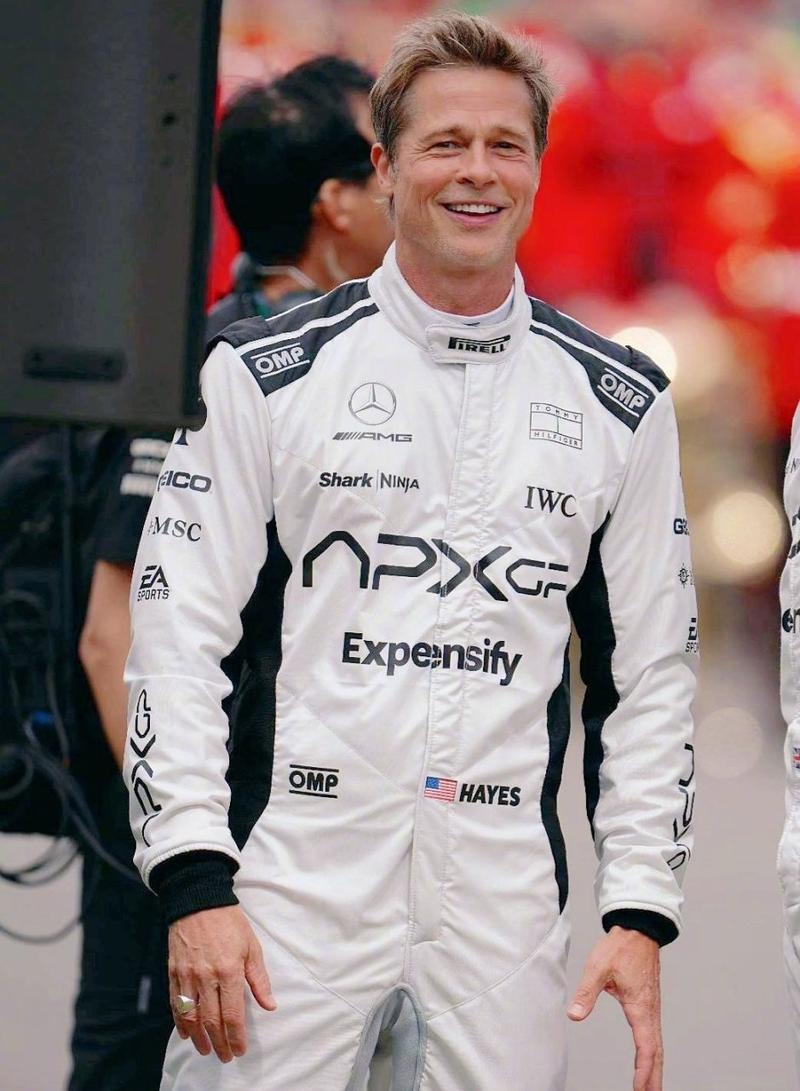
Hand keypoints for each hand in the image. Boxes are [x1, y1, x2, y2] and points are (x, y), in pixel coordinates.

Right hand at [168, 904, 276, 1061]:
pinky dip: (181, 1021)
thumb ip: (259, 980)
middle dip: (219, 1043)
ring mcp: (187, 976)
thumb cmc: (229, 923)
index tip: (239, 1050)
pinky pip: (176, 1004)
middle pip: (211, 1021)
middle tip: (225, 1056)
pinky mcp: (174, 972)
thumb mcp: (251, 947)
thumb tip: (269, 1005)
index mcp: (229, 971)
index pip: (232, 1015)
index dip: (236, 1037)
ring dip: (198, 1038)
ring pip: (191, 1017)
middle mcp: (206, 977)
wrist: (198, 901)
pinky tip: (187, 1032)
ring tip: (206, 1050)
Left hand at [567, 926, 662, 1090]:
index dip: (644, 1071)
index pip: (646, 1047)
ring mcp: (652, 1009)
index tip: (640, 1089)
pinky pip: (654, 1035)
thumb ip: (587, 992)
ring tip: (651, 1088)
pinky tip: (649, 1060)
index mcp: (641, 1007)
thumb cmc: (620, 947)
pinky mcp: (649, 1005)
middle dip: (653, 1078)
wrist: (638, 930)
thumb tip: (575, 1015)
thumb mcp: (598, 968)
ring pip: (657, 1045)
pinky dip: (653, 1053)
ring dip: (655, 1068)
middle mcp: (650, 1011)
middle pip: (656, 1053)